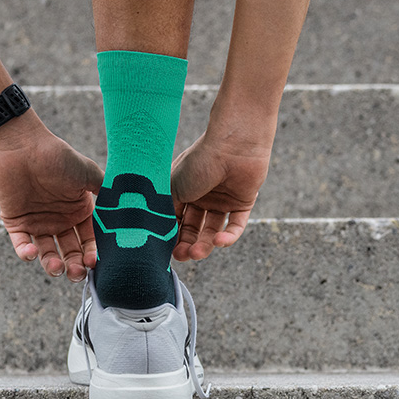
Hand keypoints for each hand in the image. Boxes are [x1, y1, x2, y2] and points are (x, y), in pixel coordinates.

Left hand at [0, 115, 103, 281]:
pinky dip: (26, 253)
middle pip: (70, 251)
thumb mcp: (87, 173)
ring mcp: (38, 223)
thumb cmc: (56, 156)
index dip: (92, 253)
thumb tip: (129, 210)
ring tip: (57, 268)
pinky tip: (32, 254)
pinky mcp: (16, 224)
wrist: (21, 145)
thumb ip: (106, 192)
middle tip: (77, 274)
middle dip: (75, 266)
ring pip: (48, 253)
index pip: (89, 240)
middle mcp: (60, 220)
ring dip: (53, 264)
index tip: (94, 263)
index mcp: (79, 211)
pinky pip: (21, 245)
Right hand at [171, 130, 271, 261]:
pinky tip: (219, 242)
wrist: (234, 143)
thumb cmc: (200, 160)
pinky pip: (235, 226)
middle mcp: (202, 197)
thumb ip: (164, 211)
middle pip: (193, 229)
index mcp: (184, 191)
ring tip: (198, 253)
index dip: (170, 236)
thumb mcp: (173, 187)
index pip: (175, 221)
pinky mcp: (243, 203)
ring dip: (205, 244)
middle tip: (182, 256)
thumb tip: (155, 236)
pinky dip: (228, 237)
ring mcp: (222, 200)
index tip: (164, 250)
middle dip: (187, 244)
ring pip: (212, 231)